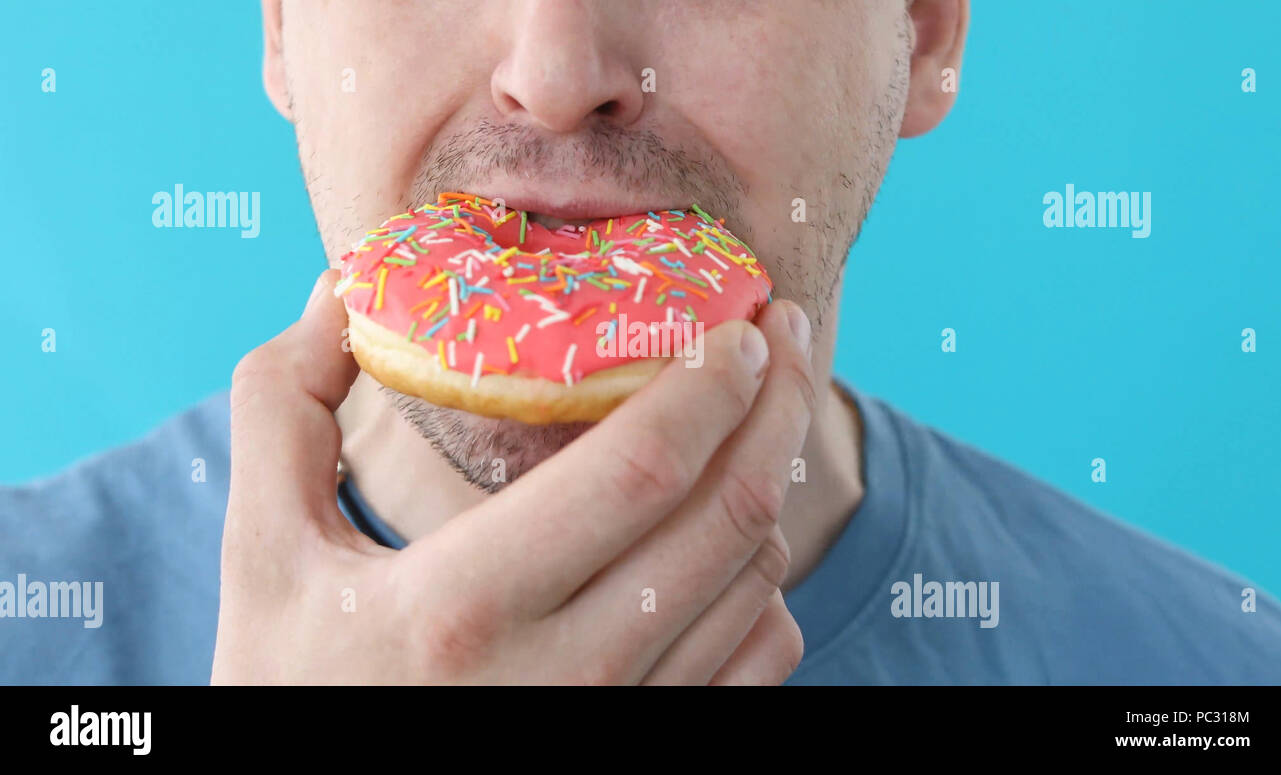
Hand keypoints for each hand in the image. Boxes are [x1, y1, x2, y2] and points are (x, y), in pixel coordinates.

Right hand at [211, 269, 815, 683]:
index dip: (709, 382)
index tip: (740, 324)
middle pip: (725, 516)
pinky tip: (728, 536)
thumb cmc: (295, 687)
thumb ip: (284, 408)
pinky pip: (760, 656)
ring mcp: (619, 722)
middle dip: (779, 407)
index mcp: (466, 605)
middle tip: (786, 338)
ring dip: (769, 485)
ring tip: (753, 422)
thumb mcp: (266, 552)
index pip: (638, 468)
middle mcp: (565, 675)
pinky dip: (765, 582)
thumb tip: (339, 287)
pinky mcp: (648, 747)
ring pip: (755, 583)